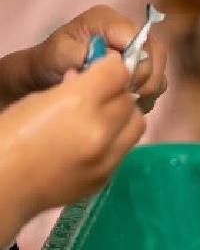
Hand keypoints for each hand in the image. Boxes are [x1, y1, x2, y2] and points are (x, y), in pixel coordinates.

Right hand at [0, 56, 144, 225]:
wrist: (5, 183)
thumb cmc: (10, 135)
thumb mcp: (37, 99)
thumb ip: (70, 88)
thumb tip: (87, 80)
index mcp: (77, 103)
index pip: (117, 73)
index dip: (112, 67)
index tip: (107, 66)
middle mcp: (100, 130)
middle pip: (129, 100)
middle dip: (118, 92)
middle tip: (102, 92)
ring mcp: (107, 158)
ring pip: (136, 125)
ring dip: (124, 116)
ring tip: (104, 115)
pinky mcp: (107, 177)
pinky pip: (124, 149)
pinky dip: (117, 139)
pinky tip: (97, 140)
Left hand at [14, 5, 166, 111]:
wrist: (51, 75)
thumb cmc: (53, 61)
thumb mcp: (60, 53)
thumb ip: (86, 53)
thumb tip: (116, 59)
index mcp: (108, 20)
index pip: (138, 39)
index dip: (136, 63)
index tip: (121, 83)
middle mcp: (128, 32)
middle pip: (156, 54)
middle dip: (144, 79)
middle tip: (125, 94)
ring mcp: (140, 51)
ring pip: (160, 71)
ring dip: (146, 90)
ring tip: (125, 99)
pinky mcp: (145, 70)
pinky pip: (158, 85)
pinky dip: (146, 97)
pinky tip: (128, 102)